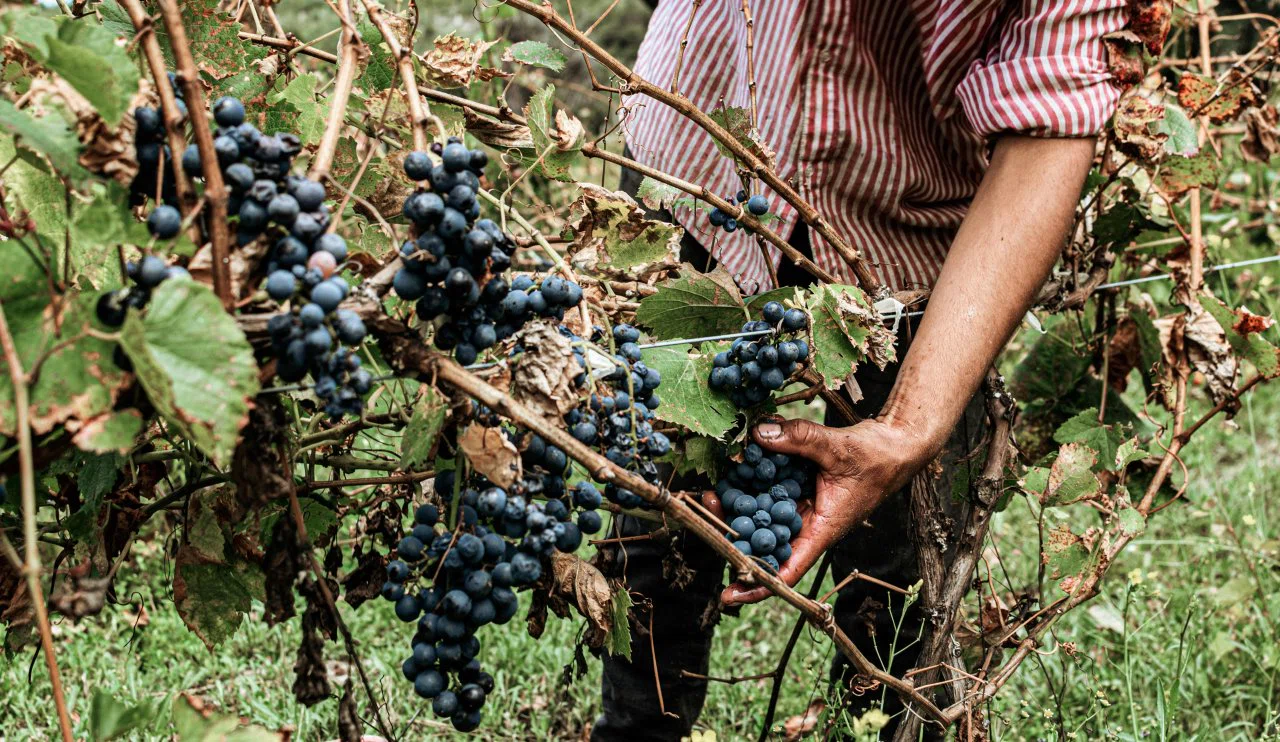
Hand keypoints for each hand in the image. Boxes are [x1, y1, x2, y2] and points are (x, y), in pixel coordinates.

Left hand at [719, 416, 935, 606]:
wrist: (893, 446)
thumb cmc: (876, 457)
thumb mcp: (838, 448)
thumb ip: (799, 439)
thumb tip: (758, 434)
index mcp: (822, 531)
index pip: (787, 569)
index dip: (758, 583)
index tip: (729, 594)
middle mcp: (807, 525)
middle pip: (765, 544)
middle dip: (734, 536)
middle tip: (707, 513)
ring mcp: (801, 508)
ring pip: (763, 518)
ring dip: (738, 509)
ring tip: (711, 494)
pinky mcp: (797, 490)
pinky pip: (769, 492)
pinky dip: (753, 484)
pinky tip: (735, 469)